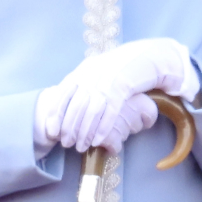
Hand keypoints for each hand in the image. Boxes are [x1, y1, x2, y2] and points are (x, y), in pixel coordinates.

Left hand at [52, 39, 197, 151]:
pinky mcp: (124, 86)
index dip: (56, 114)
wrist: (149, 55)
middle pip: (76, 105)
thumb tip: (68, 102)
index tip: (52, 131)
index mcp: (84, 70)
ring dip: (84, 132)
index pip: (63, 93)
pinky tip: (97, 140)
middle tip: (66, 143)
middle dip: (69, 127)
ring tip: (81, 146)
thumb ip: (84, 82)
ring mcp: (108, 80)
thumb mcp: (100, 70)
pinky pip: (110, 111)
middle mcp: (93, 74)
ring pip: (91, 111)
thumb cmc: (124, 66)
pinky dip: (102, 127)